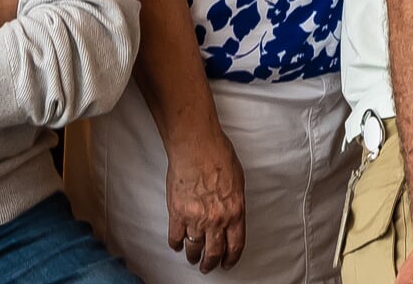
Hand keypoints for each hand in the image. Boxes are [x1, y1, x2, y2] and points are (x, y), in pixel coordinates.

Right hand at [167, 128, 245, 272]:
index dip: (231, 258)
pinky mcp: (177, 214)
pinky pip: (175, 237)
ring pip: (194, 247)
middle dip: (211, 263)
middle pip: (214, 252)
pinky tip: (177, 244)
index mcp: (234, 212)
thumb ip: (234, 203)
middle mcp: (216, 219)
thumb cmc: (217, 156)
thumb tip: (231, 215)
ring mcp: (195, 218)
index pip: (235, 245)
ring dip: (193, 255)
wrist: (196, 146)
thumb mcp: (237, 183)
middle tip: (208, 266)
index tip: (227, 262)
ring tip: (193, 258)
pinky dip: (176, 243)